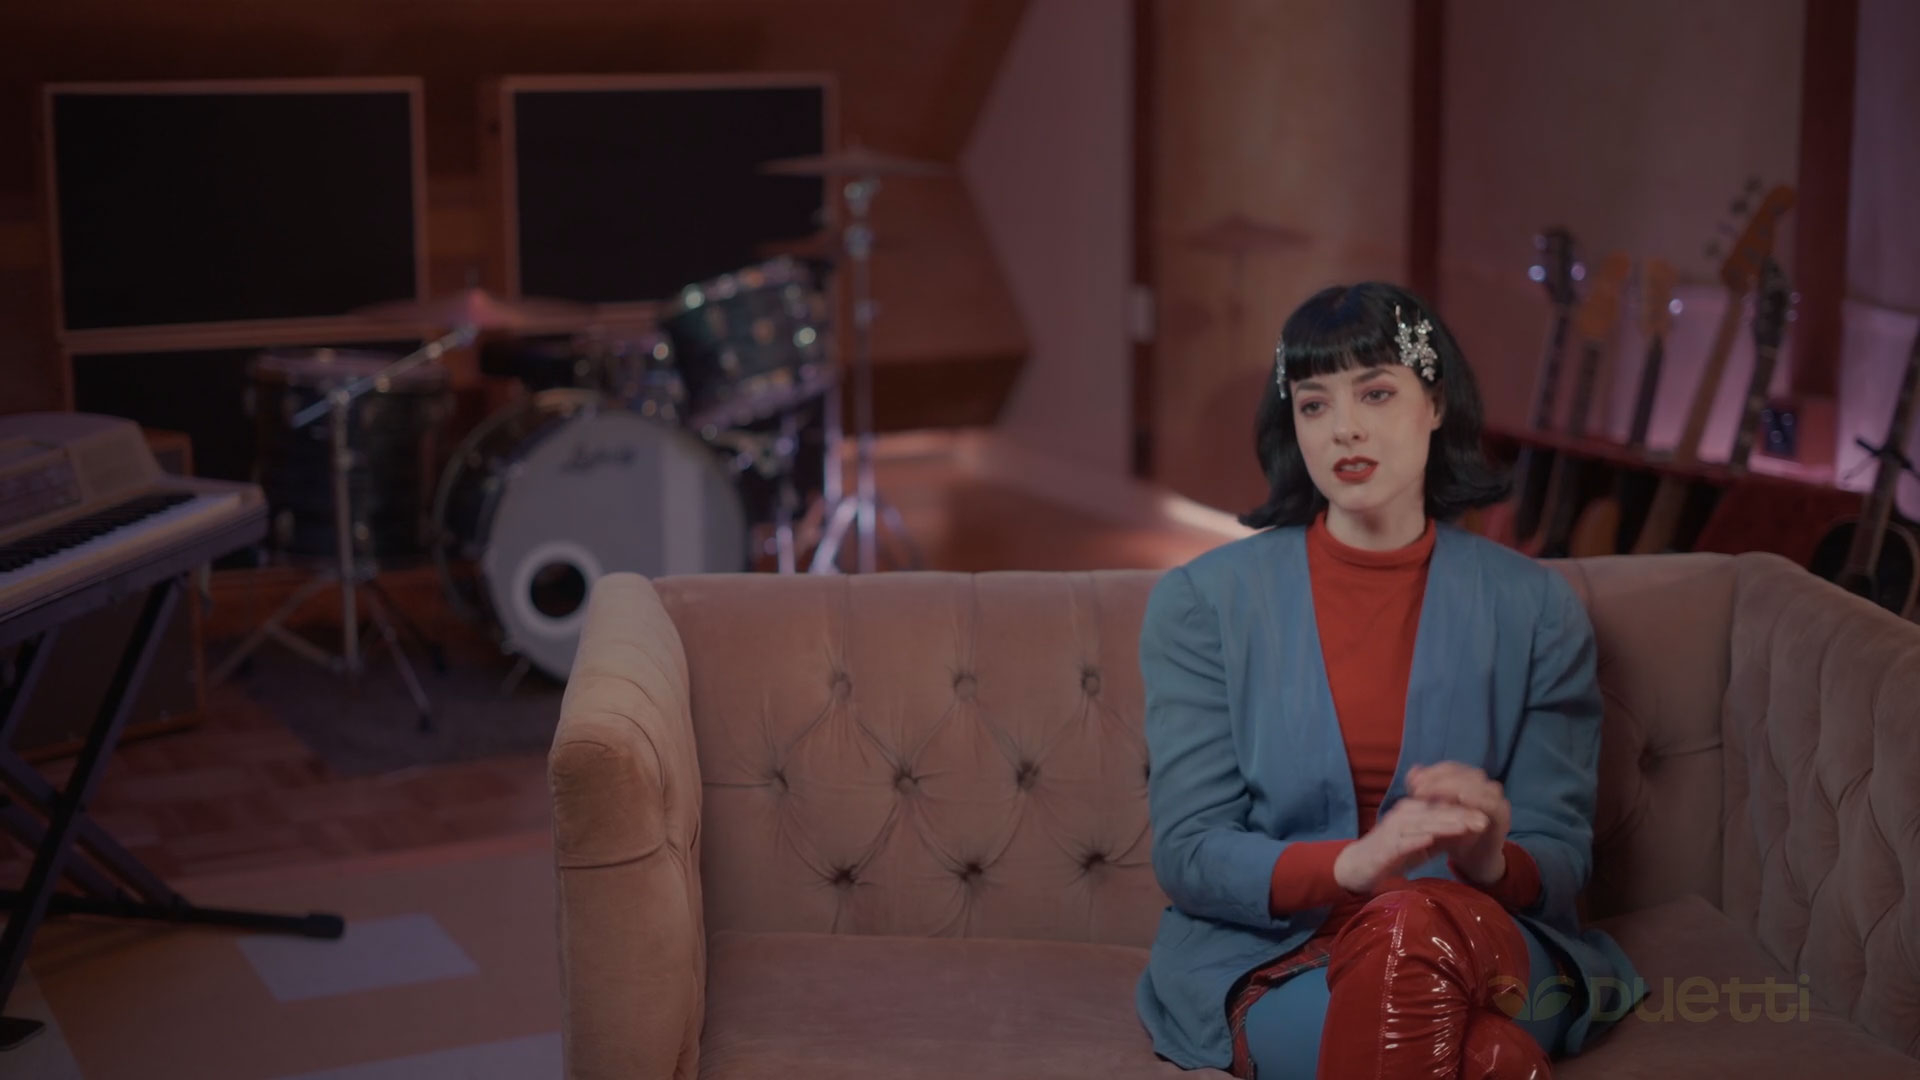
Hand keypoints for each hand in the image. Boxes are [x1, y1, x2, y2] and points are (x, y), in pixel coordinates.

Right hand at [1333, 797, 1488, 893]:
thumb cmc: (1394, 854)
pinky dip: (1416, 839)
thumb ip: (1445, 835)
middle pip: (1435, 813)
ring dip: (1444, 825)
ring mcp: (1392, 831)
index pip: (1442, 807)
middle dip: (1461, 816)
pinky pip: (1402, 842)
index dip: (1465, 810)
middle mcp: (1403, 815)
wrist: (1359, 867)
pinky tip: (1431, 839)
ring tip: (1466, 827)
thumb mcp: (1425, 843)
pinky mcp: (1384, 847)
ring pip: (1422, 824)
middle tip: (1484, 820)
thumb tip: (1472, 829)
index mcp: (1413, 810)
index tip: (1487, 815)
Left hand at [1406, 762, 1510, 884]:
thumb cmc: (1453, 835)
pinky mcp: (1503, 815)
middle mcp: (1484, 786)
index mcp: (1470, 782)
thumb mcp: (1435, 813)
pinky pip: (1492, 803)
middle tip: (1417, 789)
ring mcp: (1496, 799)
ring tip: (1433, 795)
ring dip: (1453, 787)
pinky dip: (1476, 799)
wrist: (1473, 860)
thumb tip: (1413, 771)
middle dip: (1439, 779)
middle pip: (1464, 773)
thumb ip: (1424, 792)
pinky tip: (1460, 800)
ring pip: (1477, 783)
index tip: (1412, 782)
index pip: (1451, 768)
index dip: (1431, 772)